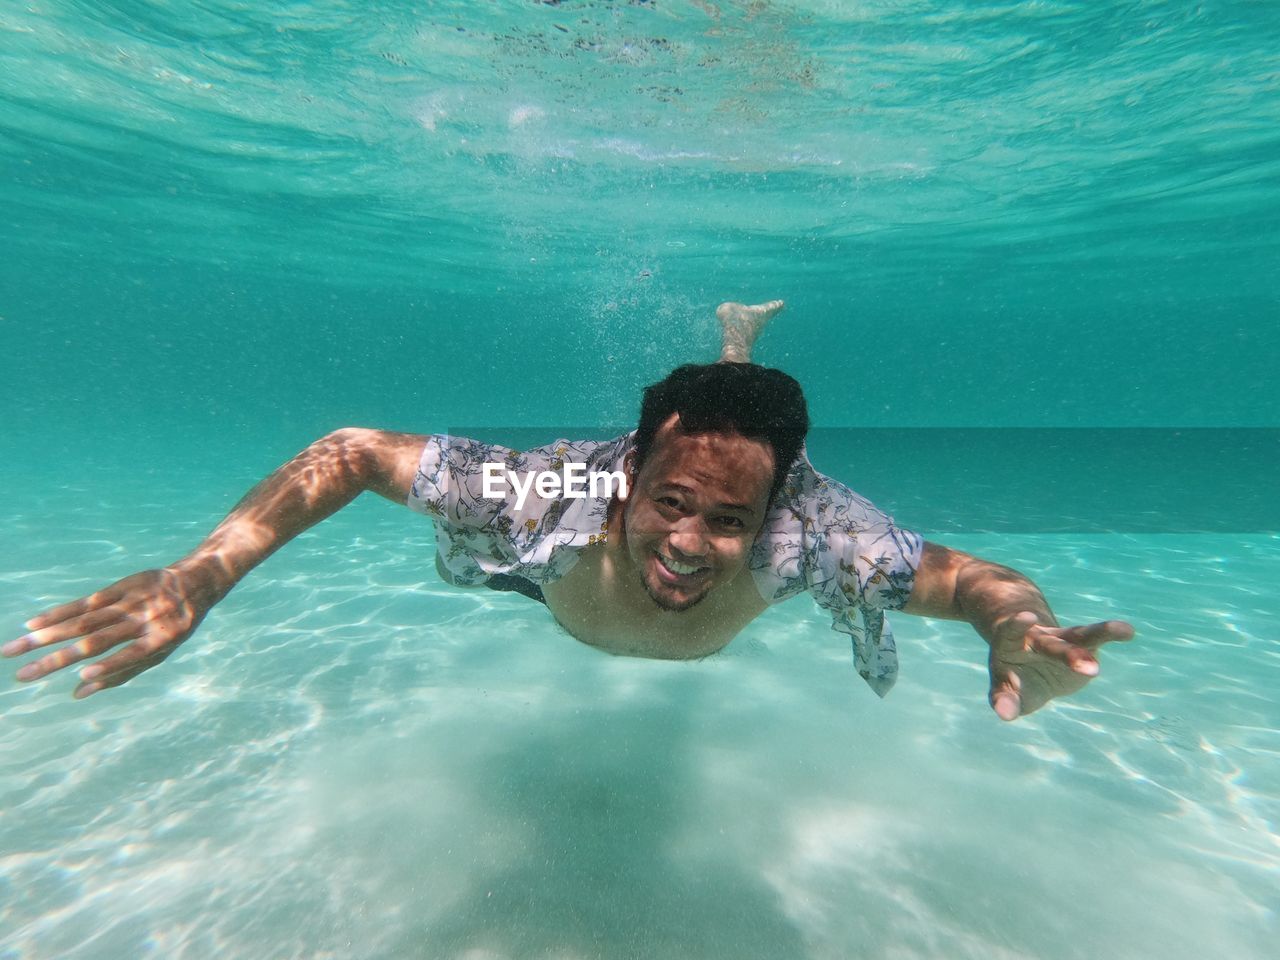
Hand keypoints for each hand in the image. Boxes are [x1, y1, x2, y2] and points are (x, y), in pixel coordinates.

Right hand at [5, 567, 214, 698]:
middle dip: (57, 659)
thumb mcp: (160, 652)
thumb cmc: (173, 627)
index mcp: (161, 639)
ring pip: (84, 620)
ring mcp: (130, 602)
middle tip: (22, 675)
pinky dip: (58, 613)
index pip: (133, 654)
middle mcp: (143, 620)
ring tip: (16, 648)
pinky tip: (33, 623)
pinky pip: (85, 602)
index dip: (110, 665)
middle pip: (96, 641)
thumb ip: (122, 672)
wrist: (195, 581)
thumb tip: (78, 693)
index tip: (83, 677)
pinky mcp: (120, 587)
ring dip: (47, 636)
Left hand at [988, 612, 1133, 719]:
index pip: (1010, 632)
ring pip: (1079, 635)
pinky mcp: (1082, 647)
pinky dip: (1111, 633)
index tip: (1028, 616)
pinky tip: (1128, 631)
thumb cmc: (1013, 679)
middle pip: (1052, 645)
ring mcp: (1062, 641)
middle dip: (1070, 656)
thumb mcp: (1004, 690)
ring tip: (1123, 629)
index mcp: (1010, 644)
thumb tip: (1005, 713)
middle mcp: (1037, 639)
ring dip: (1100, 633)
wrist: (1029, 665)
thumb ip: (1004, 700)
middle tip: (1091, 669)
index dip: (1016, 625)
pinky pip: (1096, 638)